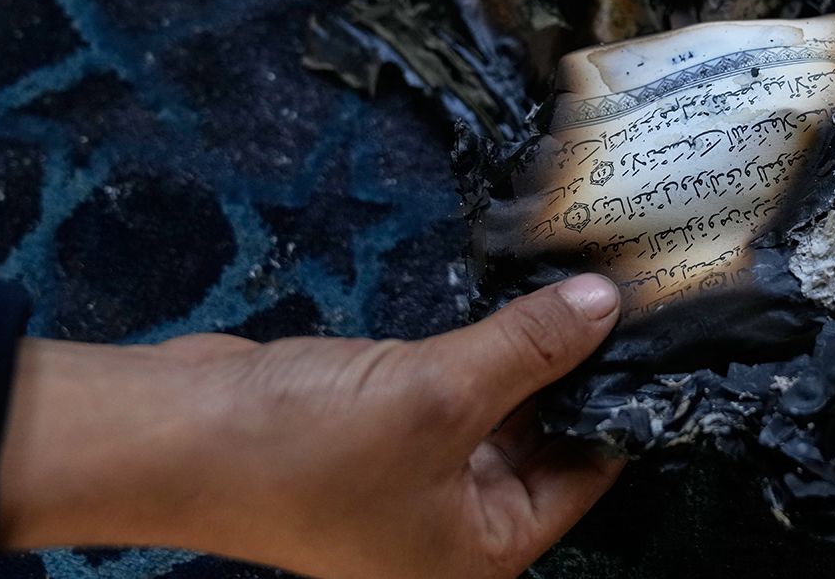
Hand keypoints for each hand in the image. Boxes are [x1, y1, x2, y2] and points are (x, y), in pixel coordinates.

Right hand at [0, 274, 624, 578]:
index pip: (586, 477)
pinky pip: (454, 386)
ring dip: (529, 352)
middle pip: (545, 441)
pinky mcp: (381, 430)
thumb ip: (530, 348)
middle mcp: (457, 526)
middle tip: (628, 294)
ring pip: (499, 407)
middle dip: (575, 371)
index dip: (620, 403)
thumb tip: (606, 306)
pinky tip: (518, 295)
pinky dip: (480, 348)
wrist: (175, 436)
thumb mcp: (440, 393)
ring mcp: (416, 479)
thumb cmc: (308, 448)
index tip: (659, 334)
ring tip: (584, 283)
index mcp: (484, 551)